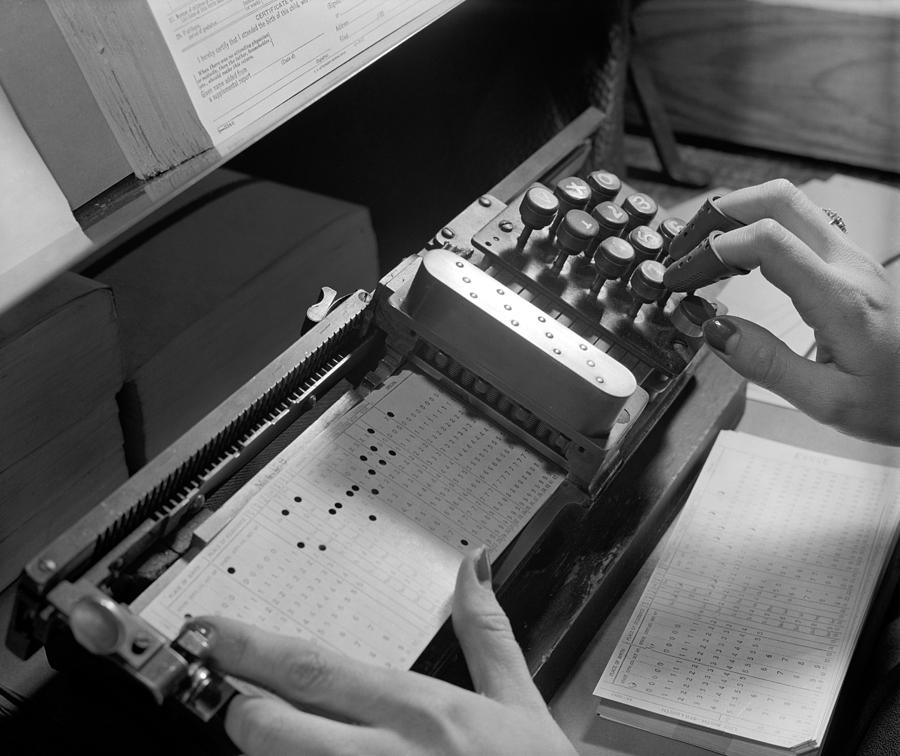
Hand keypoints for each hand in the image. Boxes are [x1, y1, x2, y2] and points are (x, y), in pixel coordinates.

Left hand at [190, 549, 576, 755]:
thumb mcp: (519, 702)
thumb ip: (486, 632)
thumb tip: (473, 565)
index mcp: (420, 711)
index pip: (316, 670)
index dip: (252, 649)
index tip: (210, 632)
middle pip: (274, 728)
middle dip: (241, 712)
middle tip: (236, 701)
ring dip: (268, 755)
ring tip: (279, 737)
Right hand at [691, 179, 899, 444]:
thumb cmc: (892, 402)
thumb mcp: (826, 402)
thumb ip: (767, 364)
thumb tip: (715, 330)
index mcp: (842, 300)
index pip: (768, 240)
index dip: (715, 248)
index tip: (685, 275)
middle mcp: (850, 267)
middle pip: (780, 199)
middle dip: (723, 213)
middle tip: (687, 245)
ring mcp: (853, 260)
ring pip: (791, 205)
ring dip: (740, 217)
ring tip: (705, 253)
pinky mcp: (850, 265)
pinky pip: (799, 226)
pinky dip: (758, 230)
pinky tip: (737, 261)